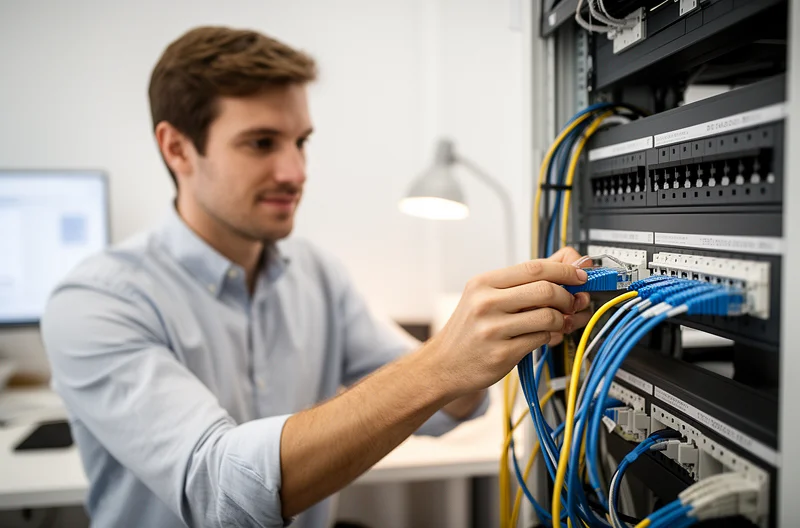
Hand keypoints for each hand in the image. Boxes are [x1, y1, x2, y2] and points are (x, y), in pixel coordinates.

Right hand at [423, 258, 587, 396]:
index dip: (565, 270)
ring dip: (563, 320)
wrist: (443, 364)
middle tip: (572, 303)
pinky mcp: (502, 354)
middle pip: (545, 290)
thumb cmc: (469, 329)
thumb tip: (568, 260)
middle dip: (568, 297)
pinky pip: (541, 339)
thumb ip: (524, 279)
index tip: (580, 275)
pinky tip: (547, 336)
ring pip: (548, 316)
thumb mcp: (486, 296)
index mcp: (483, 283)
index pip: (534, 268)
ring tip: (561, 322)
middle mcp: (485, 303)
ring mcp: (493, 329)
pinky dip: (552, 337)